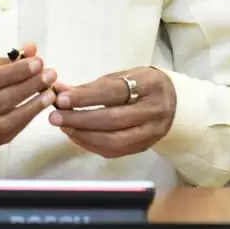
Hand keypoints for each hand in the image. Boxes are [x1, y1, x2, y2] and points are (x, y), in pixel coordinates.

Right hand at [0, 42, 56, 152]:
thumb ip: (0, 60)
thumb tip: (31, 50)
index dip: (16, 71)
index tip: (37, 62)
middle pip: (0, 102)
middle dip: (29, 87)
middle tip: (48, 75)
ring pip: (5, 124)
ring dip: (31, 108)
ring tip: (48, 94)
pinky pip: (3, 135)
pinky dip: (22, 122)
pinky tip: (33, 108)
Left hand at [49, 66, 176, 158]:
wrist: (174, 102)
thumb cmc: (141, 84)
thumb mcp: (121, 77)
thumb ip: (91, 86)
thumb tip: (59, 90)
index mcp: (149, 85)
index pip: (114, 92)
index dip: (85, 97)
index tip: (61, 98)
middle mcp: (154, 110)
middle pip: (113, 119)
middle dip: (80, 119)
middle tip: (55, 116)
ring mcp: (152, 132)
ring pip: (114, 140)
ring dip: (83, 135)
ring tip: (63, 126)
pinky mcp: (145, 147)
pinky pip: (115, 151)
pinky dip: (92, 145)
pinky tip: (76, 136)